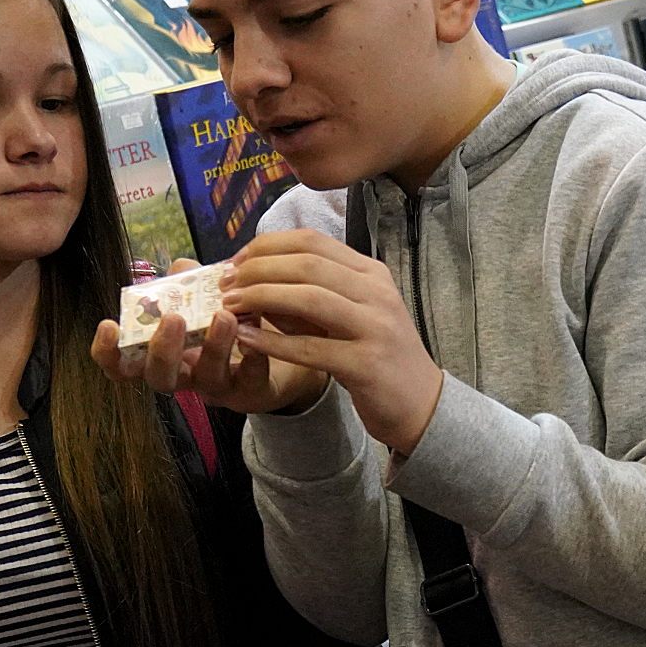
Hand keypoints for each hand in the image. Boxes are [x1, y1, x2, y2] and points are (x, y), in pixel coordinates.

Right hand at [92, 256, 327, 415]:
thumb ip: (187, 282)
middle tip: (172, 319)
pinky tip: (255, 336)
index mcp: (163, 353)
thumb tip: (180, 266)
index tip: (109, 326)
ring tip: (223, 316)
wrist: (275, 349)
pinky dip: (253, 359)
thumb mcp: (202, 298)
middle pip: (160, 378)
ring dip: (213, 347)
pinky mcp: (252, 391)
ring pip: (208, 378)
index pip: (123, 363)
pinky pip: (250, 380)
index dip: (109, 352)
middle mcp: (185, 375)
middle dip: (163, 350)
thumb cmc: (225, 323)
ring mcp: (218, 387)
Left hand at [219, 229, 445, 454]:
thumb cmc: (376, 357)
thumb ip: (306, 298)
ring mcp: (376, 327)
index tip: (234, 261)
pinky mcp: (368, 364)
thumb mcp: (346, 317)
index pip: (312, 241)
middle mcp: (377, 293)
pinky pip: (311, 349)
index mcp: (371, 273)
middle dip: (257, 270)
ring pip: (310, 298)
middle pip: (307, 264)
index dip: (266, 246)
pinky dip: (274, 343)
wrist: (421, 405)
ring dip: (261, 298)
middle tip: (224, 284)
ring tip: (230, 307)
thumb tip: (253, 281)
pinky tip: (246, 340)